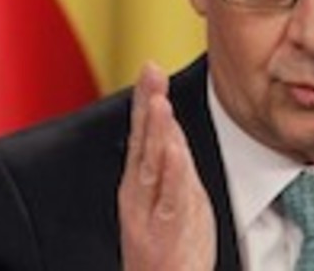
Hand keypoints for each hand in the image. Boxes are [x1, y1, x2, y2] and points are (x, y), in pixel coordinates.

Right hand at [118, 62, 215, 270]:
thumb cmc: (172, 245)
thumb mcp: (173, 195)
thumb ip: (171, 163)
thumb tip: (171, 127)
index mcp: (141, 182)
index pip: (143, 133)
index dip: (145, 99)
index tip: (150, 68)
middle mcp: (141, 191)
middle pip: (143, 140)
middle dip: (147, 103)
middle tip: (150, 70)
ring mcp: (152, 210)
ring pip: (152, 163)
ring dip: (155, 130)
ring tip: (158, 100)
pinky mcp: (168, 227)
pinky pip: (170, 194)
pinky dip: (170, 170)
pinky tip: (171, 147)